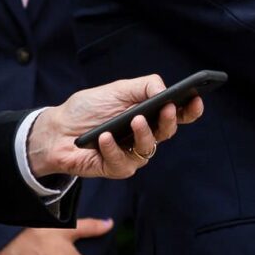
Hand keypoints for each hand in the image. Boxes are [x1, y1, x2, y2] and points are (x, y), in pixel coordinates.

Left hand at [26, 74, 203, 181]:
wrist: (57, 129)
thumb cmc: (89, 108)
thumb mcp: (118, 89)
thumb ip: (145, 86)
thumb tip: (165, 92)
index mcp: (149, 114)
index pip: (177, 114)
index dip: (190, 110)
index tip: (196, 100)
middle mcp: (144, 135)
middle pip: (167, 132)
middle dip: (169, 121)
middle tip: (166, 109)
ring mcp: (131, 153)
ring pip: (148, 149)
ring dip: (143, 134)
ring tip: (133, 121)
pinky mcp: (115, 168)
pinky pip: (123, 163)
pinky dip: (113, 149)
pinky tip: (105, 137)